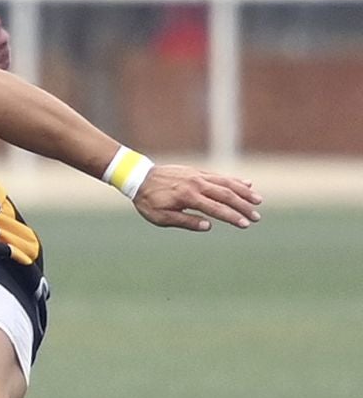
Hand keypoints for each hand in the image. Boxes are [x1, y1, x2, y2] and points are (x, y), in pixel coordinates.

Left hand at [133, 165, 262, 231]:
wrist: (138, 177)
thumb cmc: (148, 201)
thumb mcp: (161, 217)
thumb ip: (185, 221)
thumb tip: (208, 226)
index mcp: (188, 197)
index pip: (216, 208)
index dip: (232, 217)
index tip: (245, 224)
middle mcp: (196, 184)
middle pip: (226, 195)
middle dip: (243, 206)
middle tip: (257, 217)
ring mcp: (198, 176)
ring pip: (226, 183)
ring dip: (244, 192)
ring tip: (258, 200)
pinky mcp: (197, 171)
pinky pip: (219, 176)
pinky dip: (234, 180)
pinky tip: (246, 184)